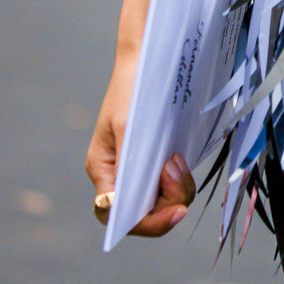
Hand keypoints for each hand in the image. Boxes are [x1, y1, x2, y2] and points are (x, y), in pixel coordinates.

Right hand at [86, 55, 195, 238]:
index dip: (150, 223)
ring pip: (161, 200)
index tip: (176, 211)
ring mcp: (137, 169)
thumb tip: (124, 203)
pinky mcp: (155, 159)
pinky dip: (179, 176)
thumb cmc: (131, 89)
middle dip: (169, 200)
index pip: (120, 217)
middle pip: (145, 213)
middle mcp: (117, 176)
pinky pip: (168, 183)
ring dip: (176, 187)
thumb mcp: (126, 125)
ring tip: (177, 159)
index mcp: (103, 172)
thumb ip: (127, 165)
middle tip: (178, 168)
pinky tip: (179, 156)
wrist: (146, 59)